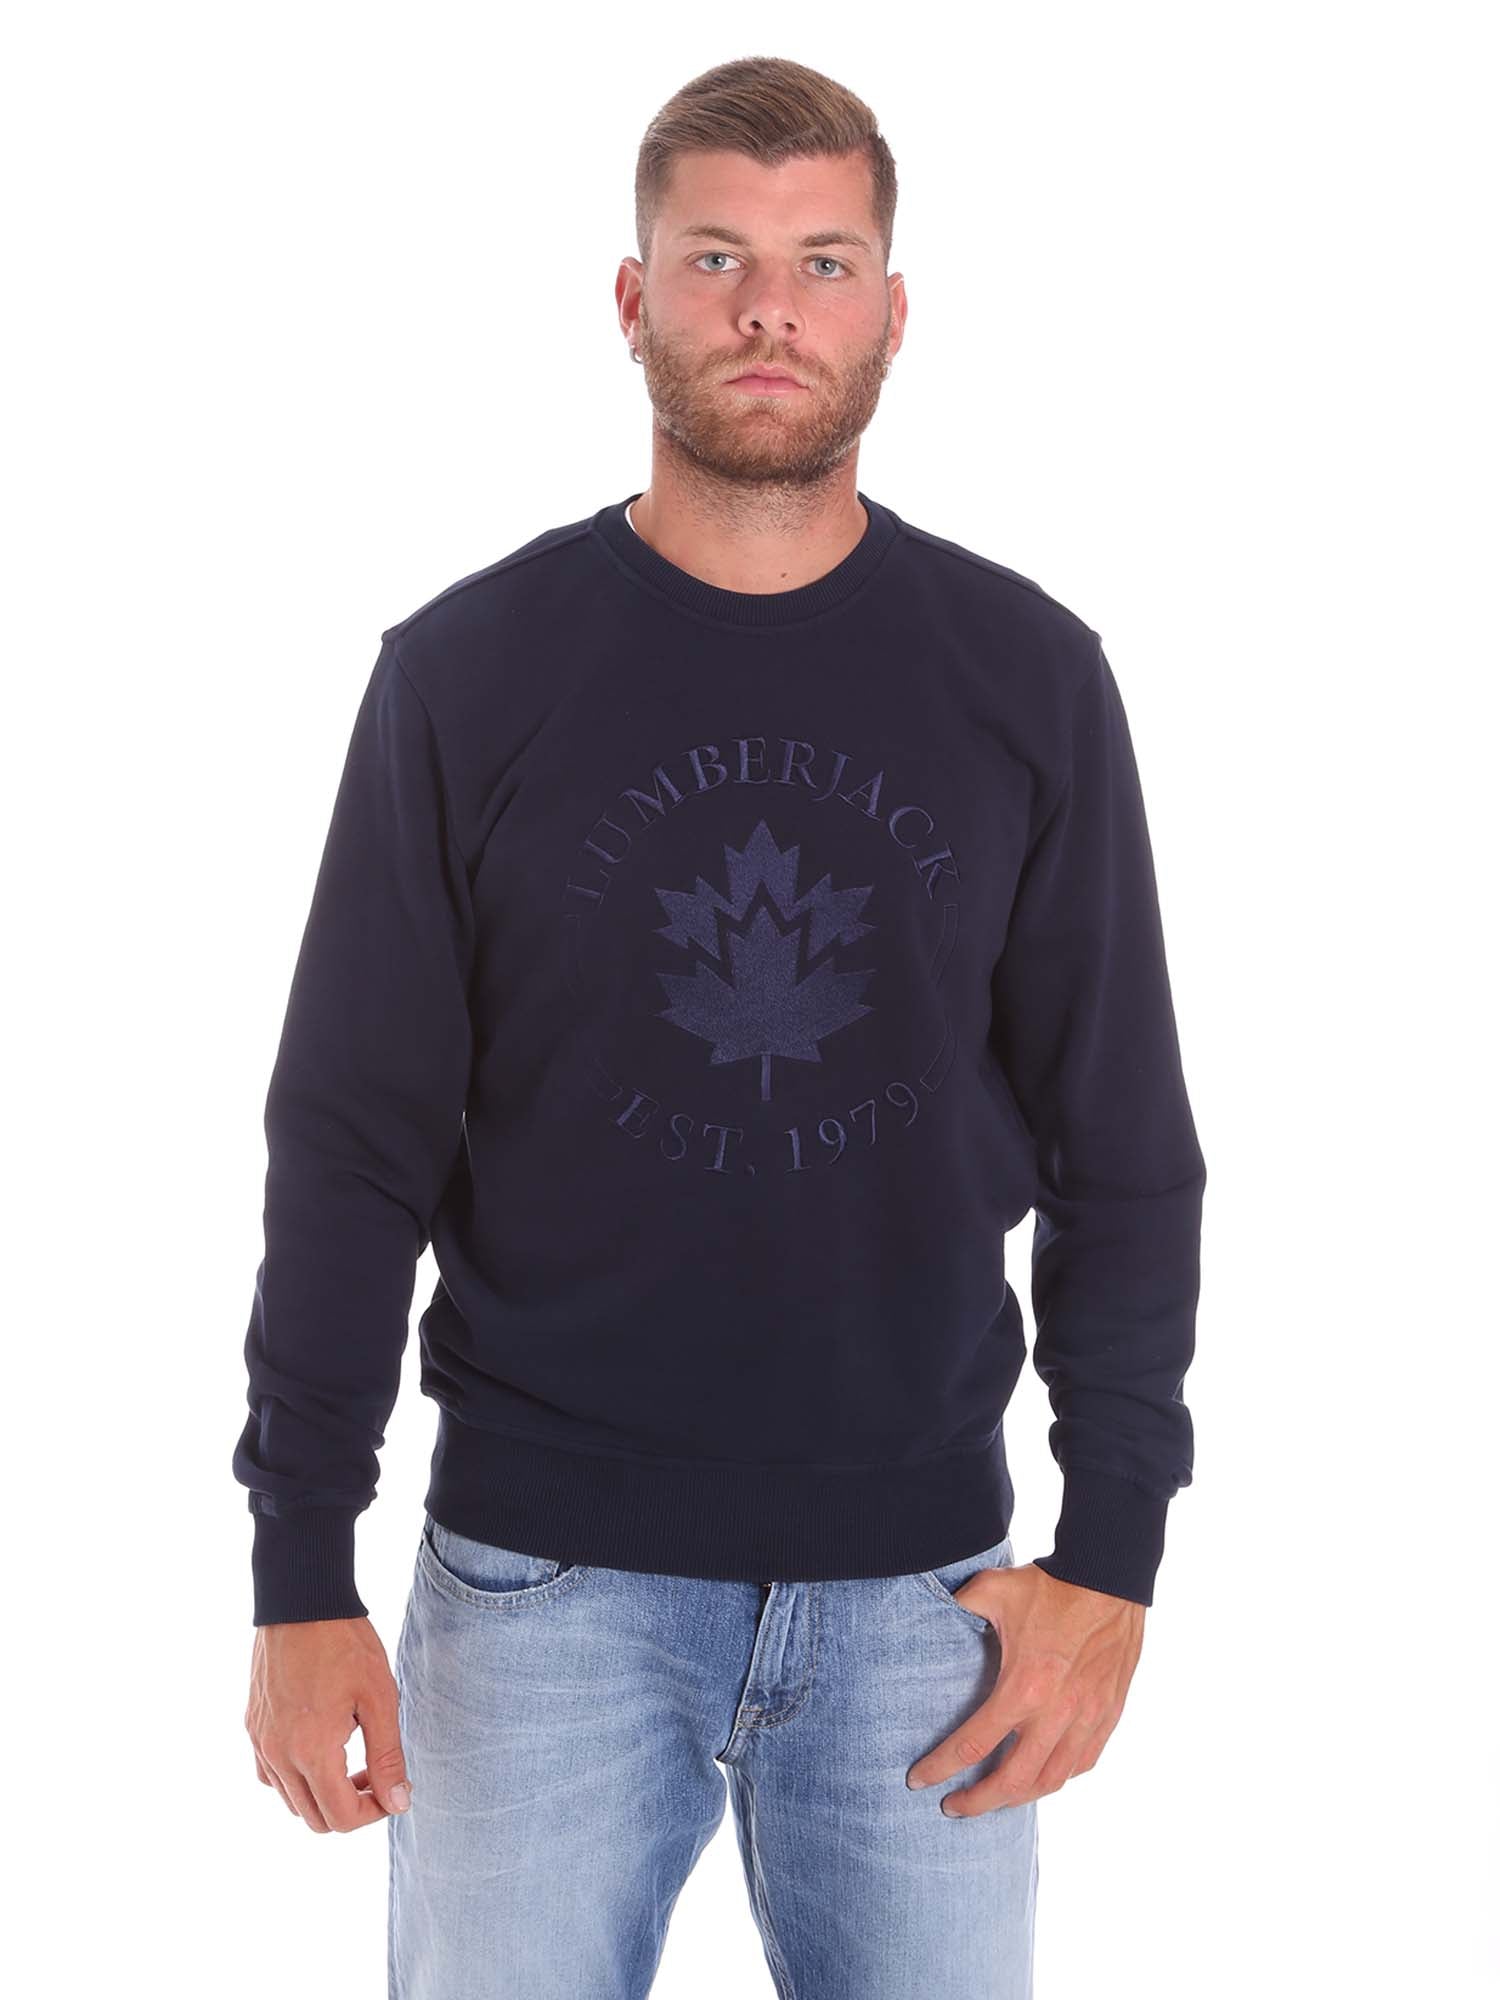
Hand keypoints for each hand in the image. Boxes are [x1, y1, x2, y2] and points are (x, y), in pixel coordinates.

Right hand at [246, 1615, 411, 1832]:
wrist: (302, 1600)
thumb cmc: (345, 1643)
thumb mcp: (379, 1697)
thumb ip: (387, 1757)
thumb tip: (398, 1803)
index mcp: (311, 1751)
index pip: (340, 1818)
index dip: (374, 1813)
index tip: (394, 1789)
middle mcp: (277, 1754)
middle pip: (314, 1818)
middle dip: (351, 1807)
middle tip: (377, 1775)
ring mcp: (260, 1741)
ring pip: (290, 1801)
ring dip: (324, 1795)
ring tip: (353, 1760)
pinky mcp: (253, 1726)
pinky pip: (270, 1775)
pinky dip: (296, 1779)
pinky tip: (320, 1749)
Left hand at [905, 1561, 1144, 1812]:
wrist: (1109, 1577)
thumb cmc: (1051, 1586)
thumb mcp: (993, 1589)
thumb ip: (959, 1607)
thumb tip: (930, 1613)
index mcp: (1023, 1687)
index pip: (972, 1744)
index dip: (940, 1768)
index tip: (917, 1781)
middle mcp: (1057, 1713)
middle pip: (1012, 1781)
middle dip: (978, 1802)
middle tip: (953, 1808)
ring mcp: (1087, 1719)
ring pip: (1051, 1782)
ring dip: (1018, 1798)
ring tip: (993, 1799)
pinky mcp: (1108, 1714)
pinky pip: (1082, 1764)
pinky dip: (1057, 1778)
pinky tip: (1039, 1777)